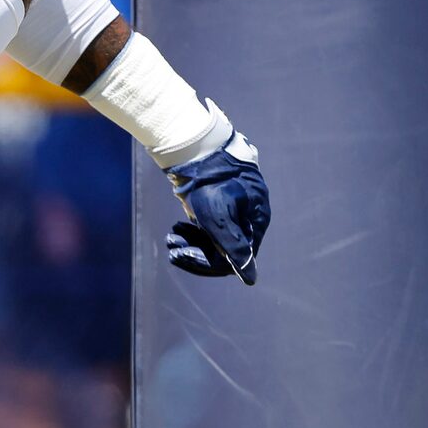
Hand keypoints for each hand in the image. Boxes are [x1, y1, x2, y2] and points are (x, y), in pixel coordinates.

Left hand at [164, 111, 267, 285]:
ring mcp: (239, 206)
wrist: (198, 147)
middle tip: (171, 246)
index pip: (236, 258)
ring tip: (171, 236)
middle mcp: (251, 215)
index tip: (181, 256)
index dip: (206, 263)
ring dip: (191, 241)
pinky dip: (194, 228)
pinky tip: (178, 227)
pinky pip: (212, 223)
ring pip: (216, 236)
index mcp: (257, 222)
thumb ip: (233, 250)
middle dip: (195, 251)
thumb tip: (251, 279)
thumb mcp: (219, 221)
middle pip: (225, 248)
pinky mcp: (225, 198)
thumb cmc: (210, 185)